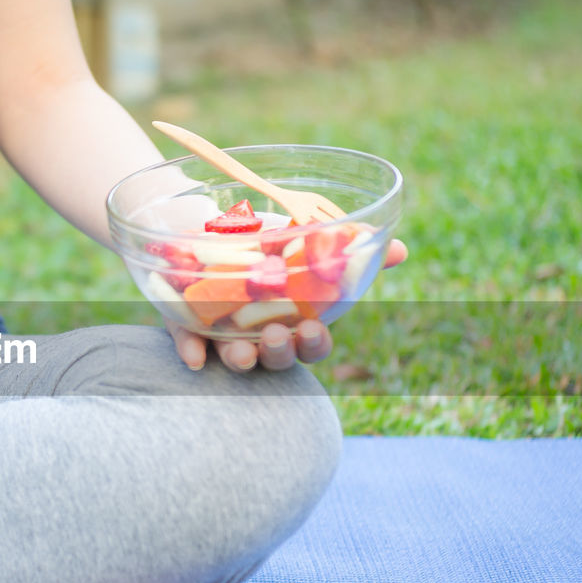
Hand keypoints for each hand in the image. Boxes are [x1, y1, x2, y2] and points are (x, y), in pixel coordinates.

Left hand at [168, 239, 407, 372]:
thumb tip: (397, 247)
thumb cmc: (259, 243)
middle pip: (275, 359)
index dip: (314, 344)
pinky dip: (191, 351)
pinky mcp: (184, 326)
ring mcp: (221, 335)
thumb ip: (348, 249)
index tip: (315, 330)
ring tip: (242, 352)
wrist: (196, 223)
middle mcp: (258, 336)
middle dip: (280, 353)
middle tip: (279, 335)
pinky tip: (195, 357)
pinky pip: (186, 344)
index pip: (311, 346)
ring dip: (240, 359)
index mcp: (292, 321)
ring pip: (233, 359)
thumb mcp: (301, 240)